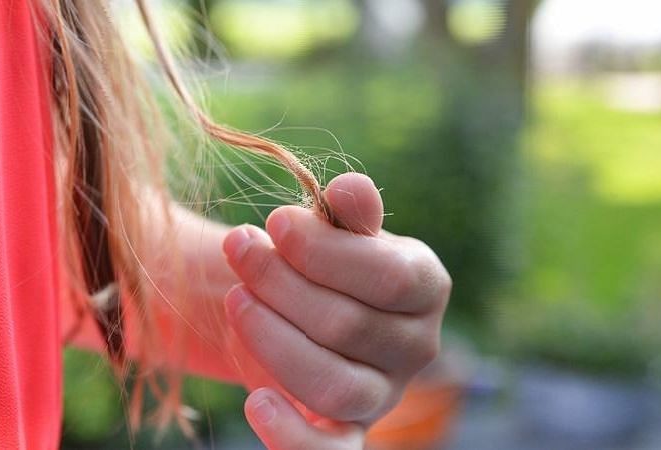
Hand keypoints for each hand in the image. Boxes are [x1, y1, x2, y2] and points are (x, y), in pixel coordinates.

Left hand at [222, 173, 450, 447]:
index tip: (274, 223)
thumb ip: (348, 214)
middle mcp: (417, 346)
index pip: (388, 277)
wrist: (300, 305)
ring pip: (334, 385)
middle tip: (239, 250)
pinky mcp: (349, 431)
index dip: (324, 251)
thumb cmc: (323, 259)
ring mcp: (383, 394)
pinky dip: (293, 437)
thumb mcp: (336, 229)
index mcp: (425, 286)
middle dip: (280, 283)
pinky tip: (256, 403)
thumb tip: (349, 188)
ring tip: (235, 301)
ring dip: (273, 340)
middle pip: (348, 325)